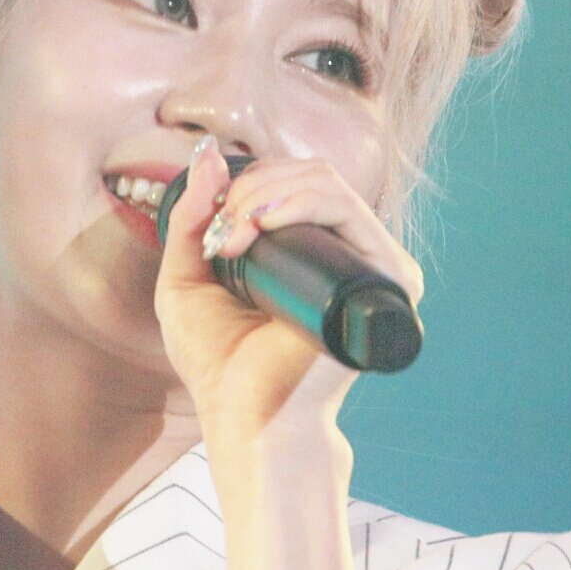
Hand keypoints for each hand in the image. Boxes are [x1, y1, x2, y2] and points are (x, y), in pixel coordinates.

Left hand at [153, 136, 425, 445]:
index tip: (210, 222)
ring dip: (268, 196)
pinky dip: (301, 205)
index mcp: (309, 251)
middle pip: (310, 174)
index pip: (291, 181)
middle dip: (253, 188)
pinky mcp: (383, 281)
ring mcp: (368, 266)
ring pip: (327, 185)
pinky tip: (264, 226)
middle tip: (220, 232)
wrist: (244, 414)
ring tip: (234, 237)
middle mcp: (345, 254)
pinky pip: (349, 213)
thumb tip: (210, 155)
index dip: (247, 183)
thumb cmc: (218, 362)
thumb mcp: (187, 277)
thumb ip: (192, 217)